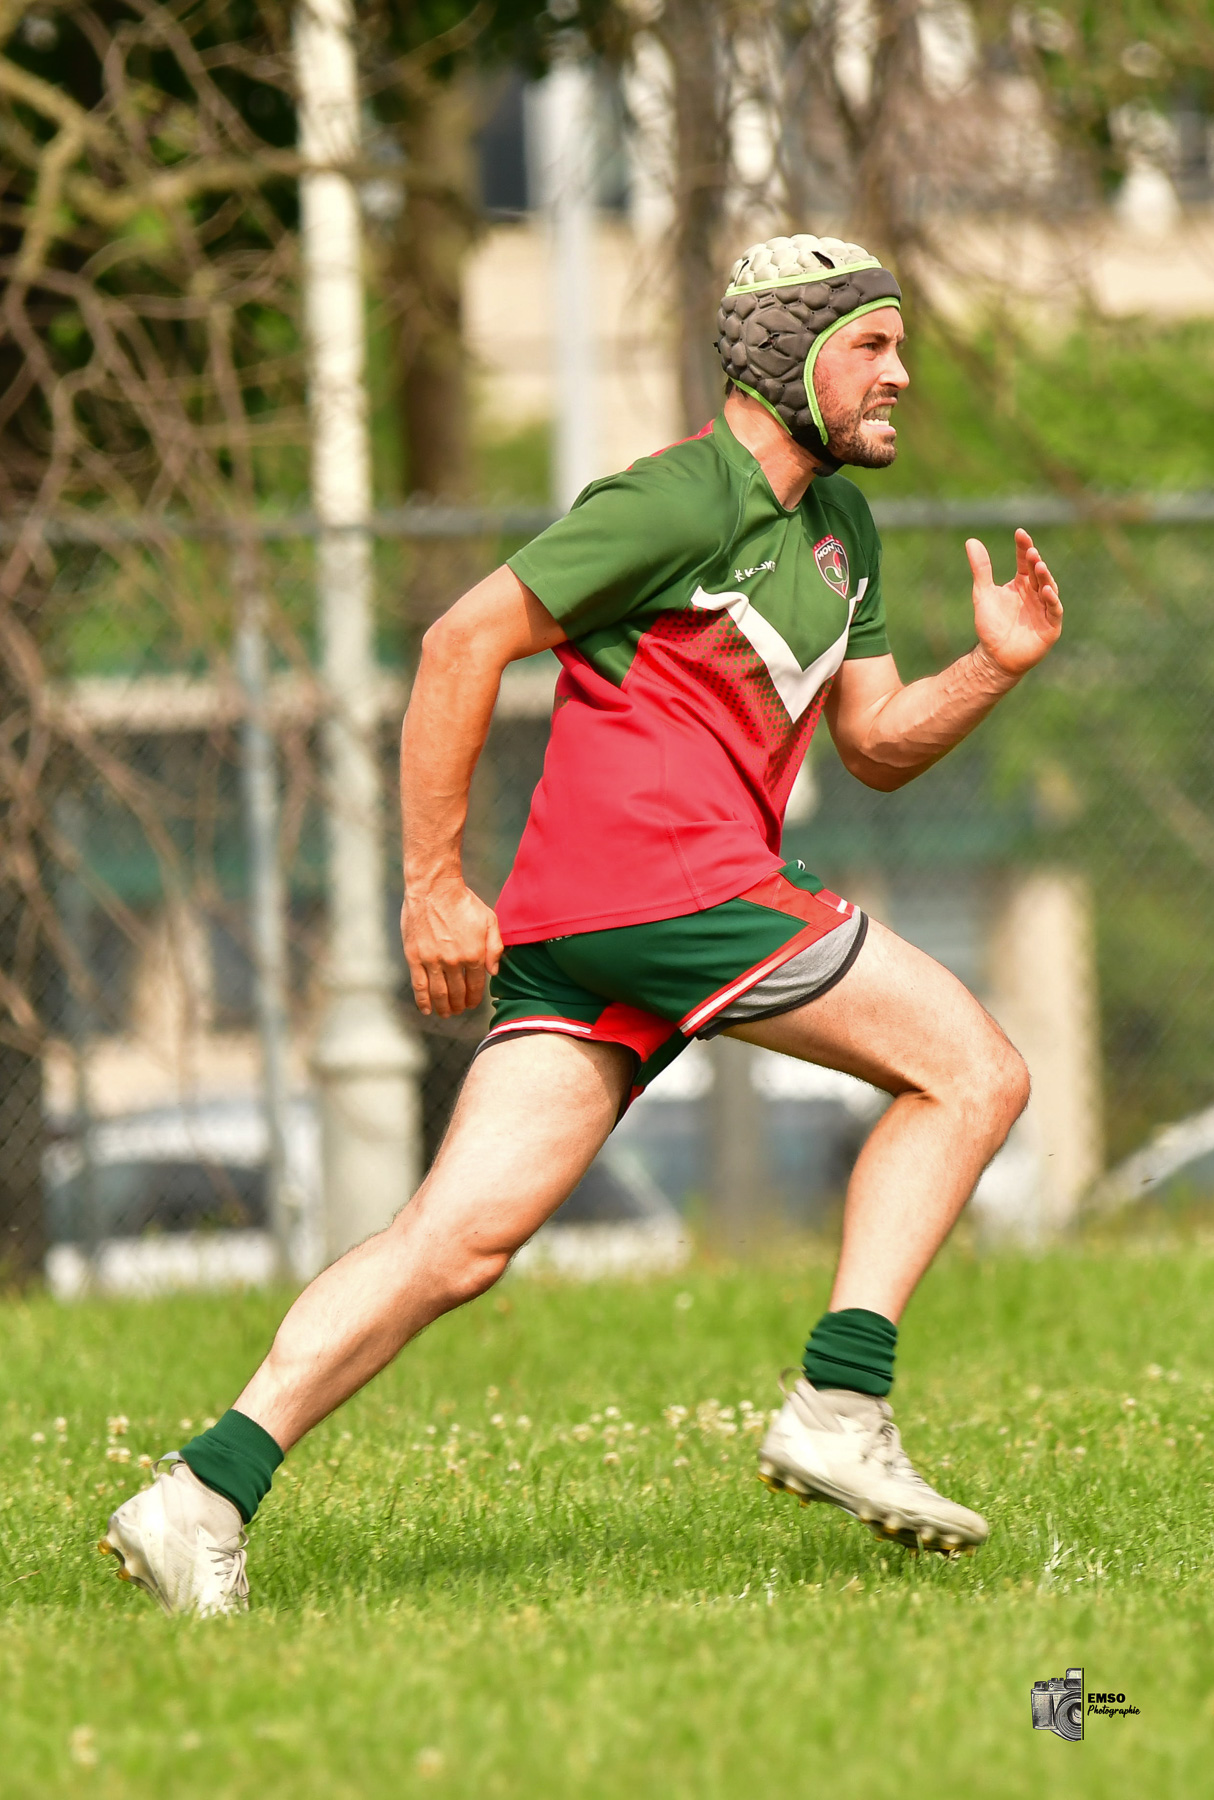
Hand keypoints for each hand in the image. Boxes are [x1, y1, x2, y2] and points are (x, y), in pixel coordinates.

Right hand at [401, 879, 502, 1017]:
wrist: (434, 888)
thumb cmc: (463, 902)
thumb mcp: (489, 920)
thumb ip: (495, 947)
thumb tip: (494, 972)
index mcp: (474, 954)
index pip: (476, 986)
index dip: (475, 998)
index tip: (473, 1004)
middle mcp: (454, 962)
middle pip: (457, 993)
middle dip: (460, 1005)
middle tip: (459, 1010)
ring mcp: (433, 961)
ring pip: (438, 993)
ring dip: (443, 1007)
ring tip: (446, 1014)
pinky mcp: (415, 957)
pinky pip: (419, 985)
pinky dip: (422, 1001)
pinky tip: (426, 1010)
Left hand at [966, 528, 1061, 678]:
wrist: (994, 657)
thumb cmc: (990, 626)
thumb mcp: (982, 594)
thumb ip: (981, 568)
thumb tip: (971, 541)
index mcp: (1022, 584)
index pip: (1025, 561)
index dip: (1023, 547)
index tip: (1019, 533)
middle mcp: (1035, 593)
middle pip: (1038, 573)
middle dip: (1035, 562)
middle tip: (1030, 551)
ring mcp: (1045, 608)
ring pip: (1049, 588)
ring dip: (1045, 577)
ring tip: (1039, 566)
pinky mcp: (1051, 625)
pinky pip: (1054, 610)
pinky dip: (1051, 600)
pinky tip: (1044, 590)